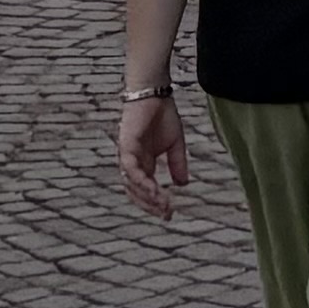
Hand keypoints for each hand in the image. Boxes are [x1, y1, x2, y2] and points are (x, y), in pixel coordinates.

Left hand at [117, 88, 192, 213]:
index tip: (169, 214)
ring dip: (146, 196)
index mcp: (143, 164)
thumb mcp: (175, 144)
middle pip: (136, 193)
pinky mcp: (126, 146)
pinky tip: (153, 189)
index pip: (146, 190)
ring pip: (132, 184)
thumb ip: (177, 164)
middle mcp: (132, 163)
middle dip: (150, 205)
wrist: (155, 93)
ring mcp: (127, 156)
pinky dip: (141, 181)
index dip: (156, 203)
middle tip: (166, 213)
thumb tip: (183, 185)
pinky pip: (131, 169)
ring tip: (163, 204)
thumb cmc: (163, 115)